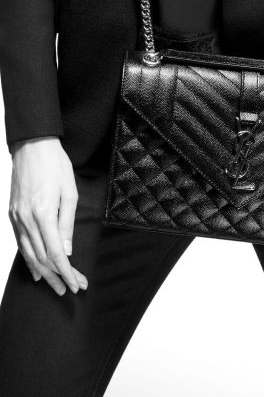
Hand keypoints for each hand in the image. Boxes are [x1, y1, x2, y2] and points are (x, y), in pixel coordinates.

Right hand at [8, 136, 87, 295]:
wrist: (32, 147)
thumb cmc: (55, 166)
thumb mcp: (69, 193)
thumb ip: (67, 223)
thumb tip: (65, 250)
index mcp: (42, 214)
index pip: (55, 254)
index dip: (67, 272)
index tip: (77, 284)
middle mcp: (26, 219)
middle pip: (41, 258)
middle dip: (57, 277)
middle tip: (70, 290)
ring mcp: (16, 217)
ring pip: (28, 254)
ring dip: (43, 272)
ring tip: (55, 286)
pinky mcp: (13, 214)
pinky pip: (21, 243)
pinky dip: (29, 259)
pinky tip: (36, 270)